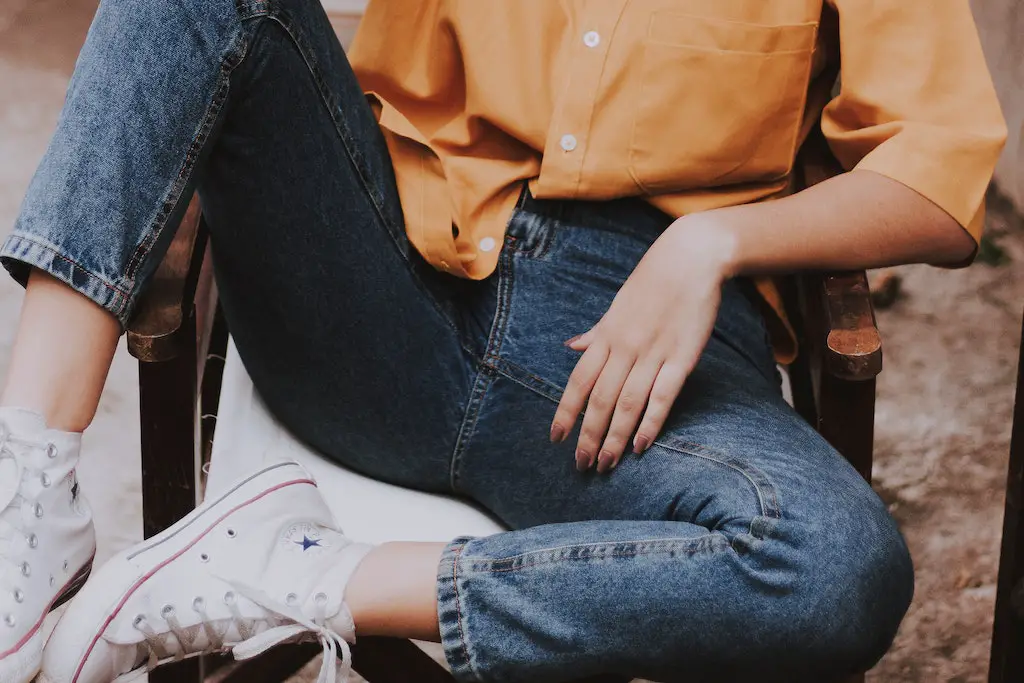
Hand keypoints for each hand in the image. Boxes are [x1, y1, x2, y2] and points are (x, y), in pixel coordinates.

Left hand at [549, 216, 735, 472]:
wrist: (690, 258)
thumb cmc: (652, 281)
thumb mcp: (617, 305)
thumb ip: (597, 333)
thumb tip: (572, 347)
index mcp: (606, 336)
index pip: (579, 382)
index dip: (566, 412)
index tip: (556, 439)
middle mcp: (624, 348)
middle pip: (600, 400)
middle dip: (588, 436)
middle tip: (582, 465)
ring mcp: (653, 353)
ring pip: (627, 404)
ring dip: (615, 437)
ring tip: (606, 463)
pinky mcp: (682, 357)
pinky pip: (662, 396)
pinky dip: (651, 422)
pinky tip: (641, 445)